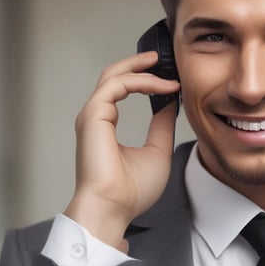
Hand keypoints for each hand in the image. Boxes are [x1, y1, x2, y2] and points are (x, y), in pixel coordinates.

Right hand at [64, 52, 179, 249]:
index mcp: (106, 126)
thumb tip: (172, 103)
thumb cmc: (132, 191)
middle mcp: (96, 117)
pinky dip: (140, 81)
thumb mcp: (158, 151)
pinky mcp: (94, 116)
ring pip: (115, 76)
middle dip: (139, 63)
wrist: (114, 207)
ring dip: (142, 69)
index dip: (147, 81)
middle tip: (162, 57)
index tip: (172, 82)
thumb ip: (162, 125)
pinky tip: (162, 86)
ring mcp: (93, 115)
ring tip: (166, 69)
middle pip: (114, 76)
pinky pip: (117, 85)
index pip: (122, 90)